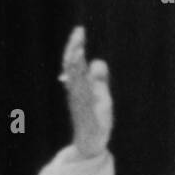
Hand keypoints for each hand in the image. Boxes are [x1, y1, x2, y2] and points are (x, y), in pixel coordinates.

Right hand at [60, 25, 112, 157]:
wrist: (91, 143)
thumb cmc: (95, 119)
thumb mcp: (101, 95)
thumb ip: (99, 80)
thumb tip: (96, 62)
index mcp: (79, 86)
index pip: (74, 63)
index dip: (76, 46)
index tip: (80, 30)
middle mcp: (77, 93)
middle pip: (73, 68)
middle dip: (75, 50)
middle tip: (78, 33)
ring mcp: (81, 105)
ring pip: (76, 82)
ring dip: (76, 66)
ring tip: (78, 50)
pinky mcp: (87, 117)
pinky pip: (84, 101)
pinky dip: (84, 90)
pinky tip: (86, 81)